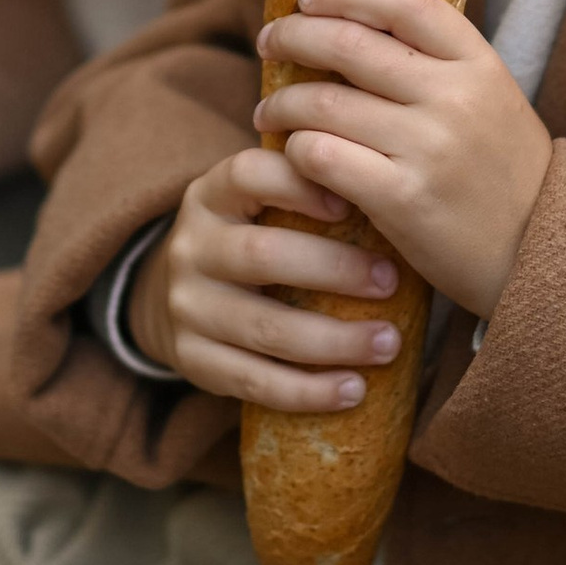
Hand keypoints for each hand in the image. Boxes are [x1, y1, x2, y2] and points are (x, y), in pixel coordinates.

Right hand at [127, 144, 406, 411]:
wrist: (174, 296)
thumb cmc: (247, 237)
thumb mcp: (256, 201)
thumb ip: (304, 186)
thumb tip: (388, 180)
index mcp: (211, 195)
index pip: (247, 174)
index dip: (298, 184)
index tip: (352, 203)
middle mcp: (191, 247)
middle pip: (262, 255)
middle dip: (334, 270)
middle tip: (391, 282)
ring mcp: (187, 307)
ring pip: (265, 328)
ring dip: (335, 340)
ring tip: (389, 343)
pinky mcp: (191, 360)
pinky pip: (254, 382)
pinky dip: (309, 391)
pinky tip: (352, 391)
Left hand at [252, 0, 552, 321]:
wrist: (544, 253)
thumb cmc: (502, 172)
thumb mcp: (490, 98)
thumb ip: (435, 61)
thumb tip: (352, 20)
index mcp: (478, 62)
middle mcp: (455, 98)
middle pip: (347, 42)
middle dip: (293, 35)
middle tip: (269, 42)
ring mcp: (429, 148)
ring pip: (322, 102)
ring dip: (282, 102)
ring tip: (269, 110)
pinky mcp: (402, 199)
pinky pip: (321, 156)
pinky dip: (295, 150)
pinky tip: (294, 155)